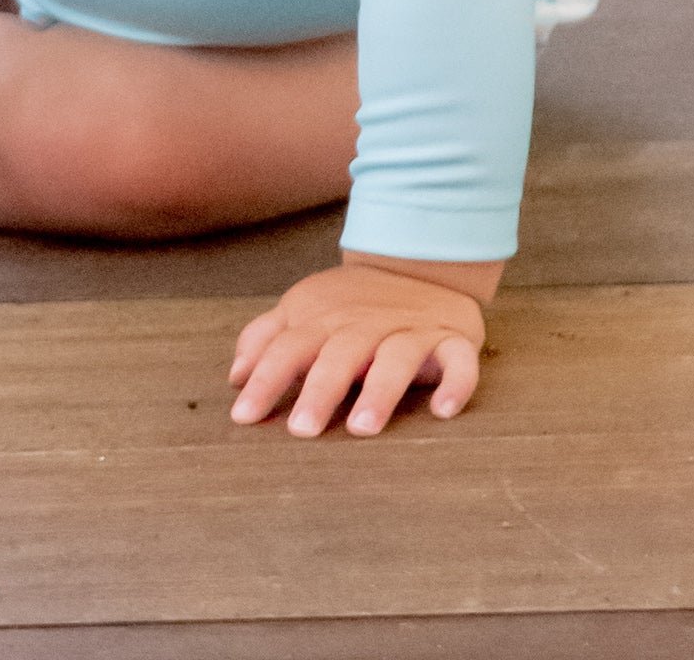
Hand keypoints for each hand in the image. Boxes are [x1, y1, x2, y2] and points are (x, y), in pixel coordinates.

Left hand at [227, 257, 488, 435]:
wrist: (421, 264)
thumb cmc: (352, 304)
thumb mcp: (304, 312)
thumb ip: (267, 339)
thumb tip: (235, 376)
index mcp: (323, 320)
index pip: (288, 347)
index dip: (265, 379)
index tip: (243, 416)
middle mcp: (364, 325)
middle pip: (339, 354)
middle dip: (320, 390)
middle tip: (302, 430)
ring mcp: (409, 331)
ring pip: (395, 357)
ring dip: (380, 390)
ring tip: (363, 426)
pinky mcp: (452, 339)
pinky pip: (459, 360)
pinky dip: (455, 382)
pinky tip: (443, 409)